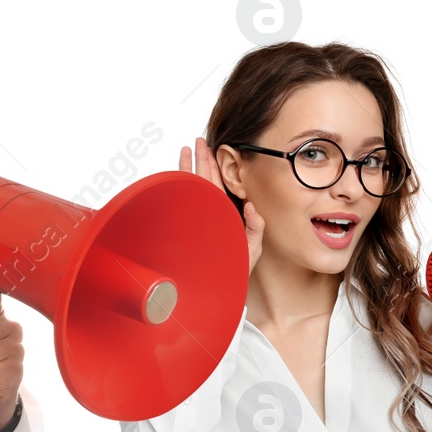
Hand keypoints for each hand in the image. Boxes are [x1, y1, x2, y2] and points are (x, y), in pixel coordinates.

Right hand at [181, 137, 263, 272]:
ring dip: (189, 167)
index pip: (220, 186)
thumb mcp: (252, 249)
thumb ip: (255, 227)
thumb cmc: (234, 272)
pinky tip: (176, 172)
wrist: (217, 290)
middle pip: (205, 181)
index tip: (215, 150)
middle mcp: (211, 215)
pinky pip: (181, 202)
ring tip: (187, 149)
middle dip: (202, 160)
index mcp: (226, 216)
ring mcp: (198, 220)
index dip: (217, 167)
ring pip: (192, 187)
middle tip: (199, 141)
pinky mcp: (186, 227)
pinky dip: (178, 185)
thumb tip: (252, 205)